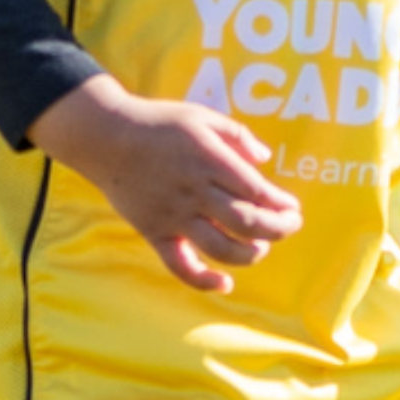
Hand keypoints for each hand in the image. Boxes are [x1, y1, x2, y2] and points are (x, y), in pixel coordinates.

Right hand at [27, 74, 302, 292]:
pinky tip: (224, 284)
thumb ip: (237, 136)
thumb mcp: (203, 116)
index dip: (280, 205)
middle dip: (277, 230)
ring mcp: (174, 215)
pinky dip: (203, 281)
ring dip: (250, 254)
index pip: (256, 191)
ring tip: (261, 248)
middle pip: (246, 222)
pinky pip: (180, 266)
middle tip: (290, 227)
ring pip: (220, 248)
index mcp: (210, 160)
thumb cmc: (160, 123)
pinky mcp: (155, 233)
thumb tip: (265, 159)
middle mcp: (195, 191)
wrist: (107, 138)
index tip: (293, 208)